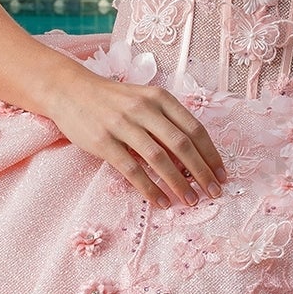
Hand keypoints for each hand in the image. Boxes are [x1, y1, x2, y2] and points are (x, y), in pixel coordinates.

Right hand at [47, 66, 227, 209]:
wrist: (70, 90)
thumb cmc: (113, 100)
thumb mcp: (144, 100)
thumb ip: (166, 122)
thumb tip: (193, 157)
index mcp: (160, 98)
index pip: (194, 128)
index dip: (211, 154)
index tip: (222, 175)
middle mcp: (144, 109)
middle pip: (182, 144)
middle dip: (202, 172)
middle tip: (214, 193)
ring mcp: (122, 125)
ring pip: (159, 159)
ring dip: (179, 183)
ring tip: (191, 201)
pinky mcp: (103, 142)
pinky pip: (132, 170)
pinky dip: (149, 189)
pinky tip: (161, 202)